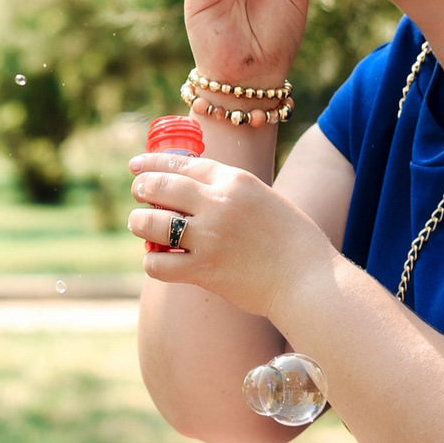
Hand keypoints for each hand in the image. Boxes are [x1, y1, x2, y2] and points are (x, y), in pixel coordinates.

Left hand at [128, 150, 330, 316]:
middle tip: (138, 195)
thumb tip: (194, 191)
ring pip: (150, 223)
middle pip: (160, 186)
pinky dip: (152, 261)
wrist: (307, 279)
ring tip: (140, 225)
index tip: (136, 167)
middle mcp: (219, 203)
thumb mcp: (264, 199)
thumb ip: (230, 192)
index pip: (182, 163)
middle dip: (141, 188)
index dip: (153, 163)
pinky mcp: (204, 270)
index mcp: (235, 181)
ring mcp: (209, 237)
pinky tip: (158, 261)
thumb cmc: (291, 241)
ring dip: (138, 223)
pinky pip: (158, 263)